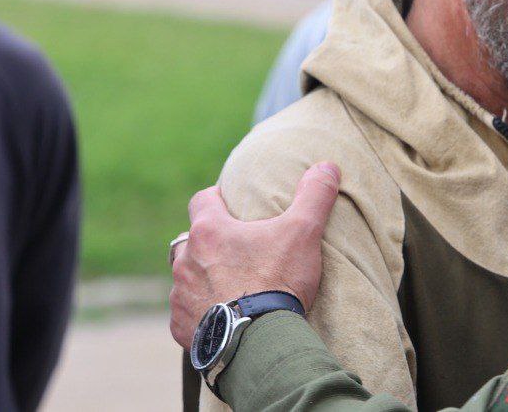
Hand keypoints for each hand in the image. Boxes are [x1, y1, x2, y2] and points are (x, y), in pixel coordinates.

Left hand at [169, 162, 340, 348]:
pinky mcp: (180, 327)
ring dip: (202, 279)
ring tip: (231, 287)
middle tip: (237, 251)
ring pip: (185, 278)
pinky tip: (222, 319)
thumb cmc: (277, 281)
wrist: (259, 342)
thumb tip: (327, 166)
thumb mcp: (303, 232)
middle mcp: (186, 261)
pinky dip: (199, 313)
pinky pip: (185, 314)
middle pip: (190, 241)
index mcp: (209, 231)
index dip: (216, 198)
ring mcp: (180, 296)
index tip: (230, 203)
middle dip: (208, 244)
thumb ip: (314, 195)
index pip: (202, 200)